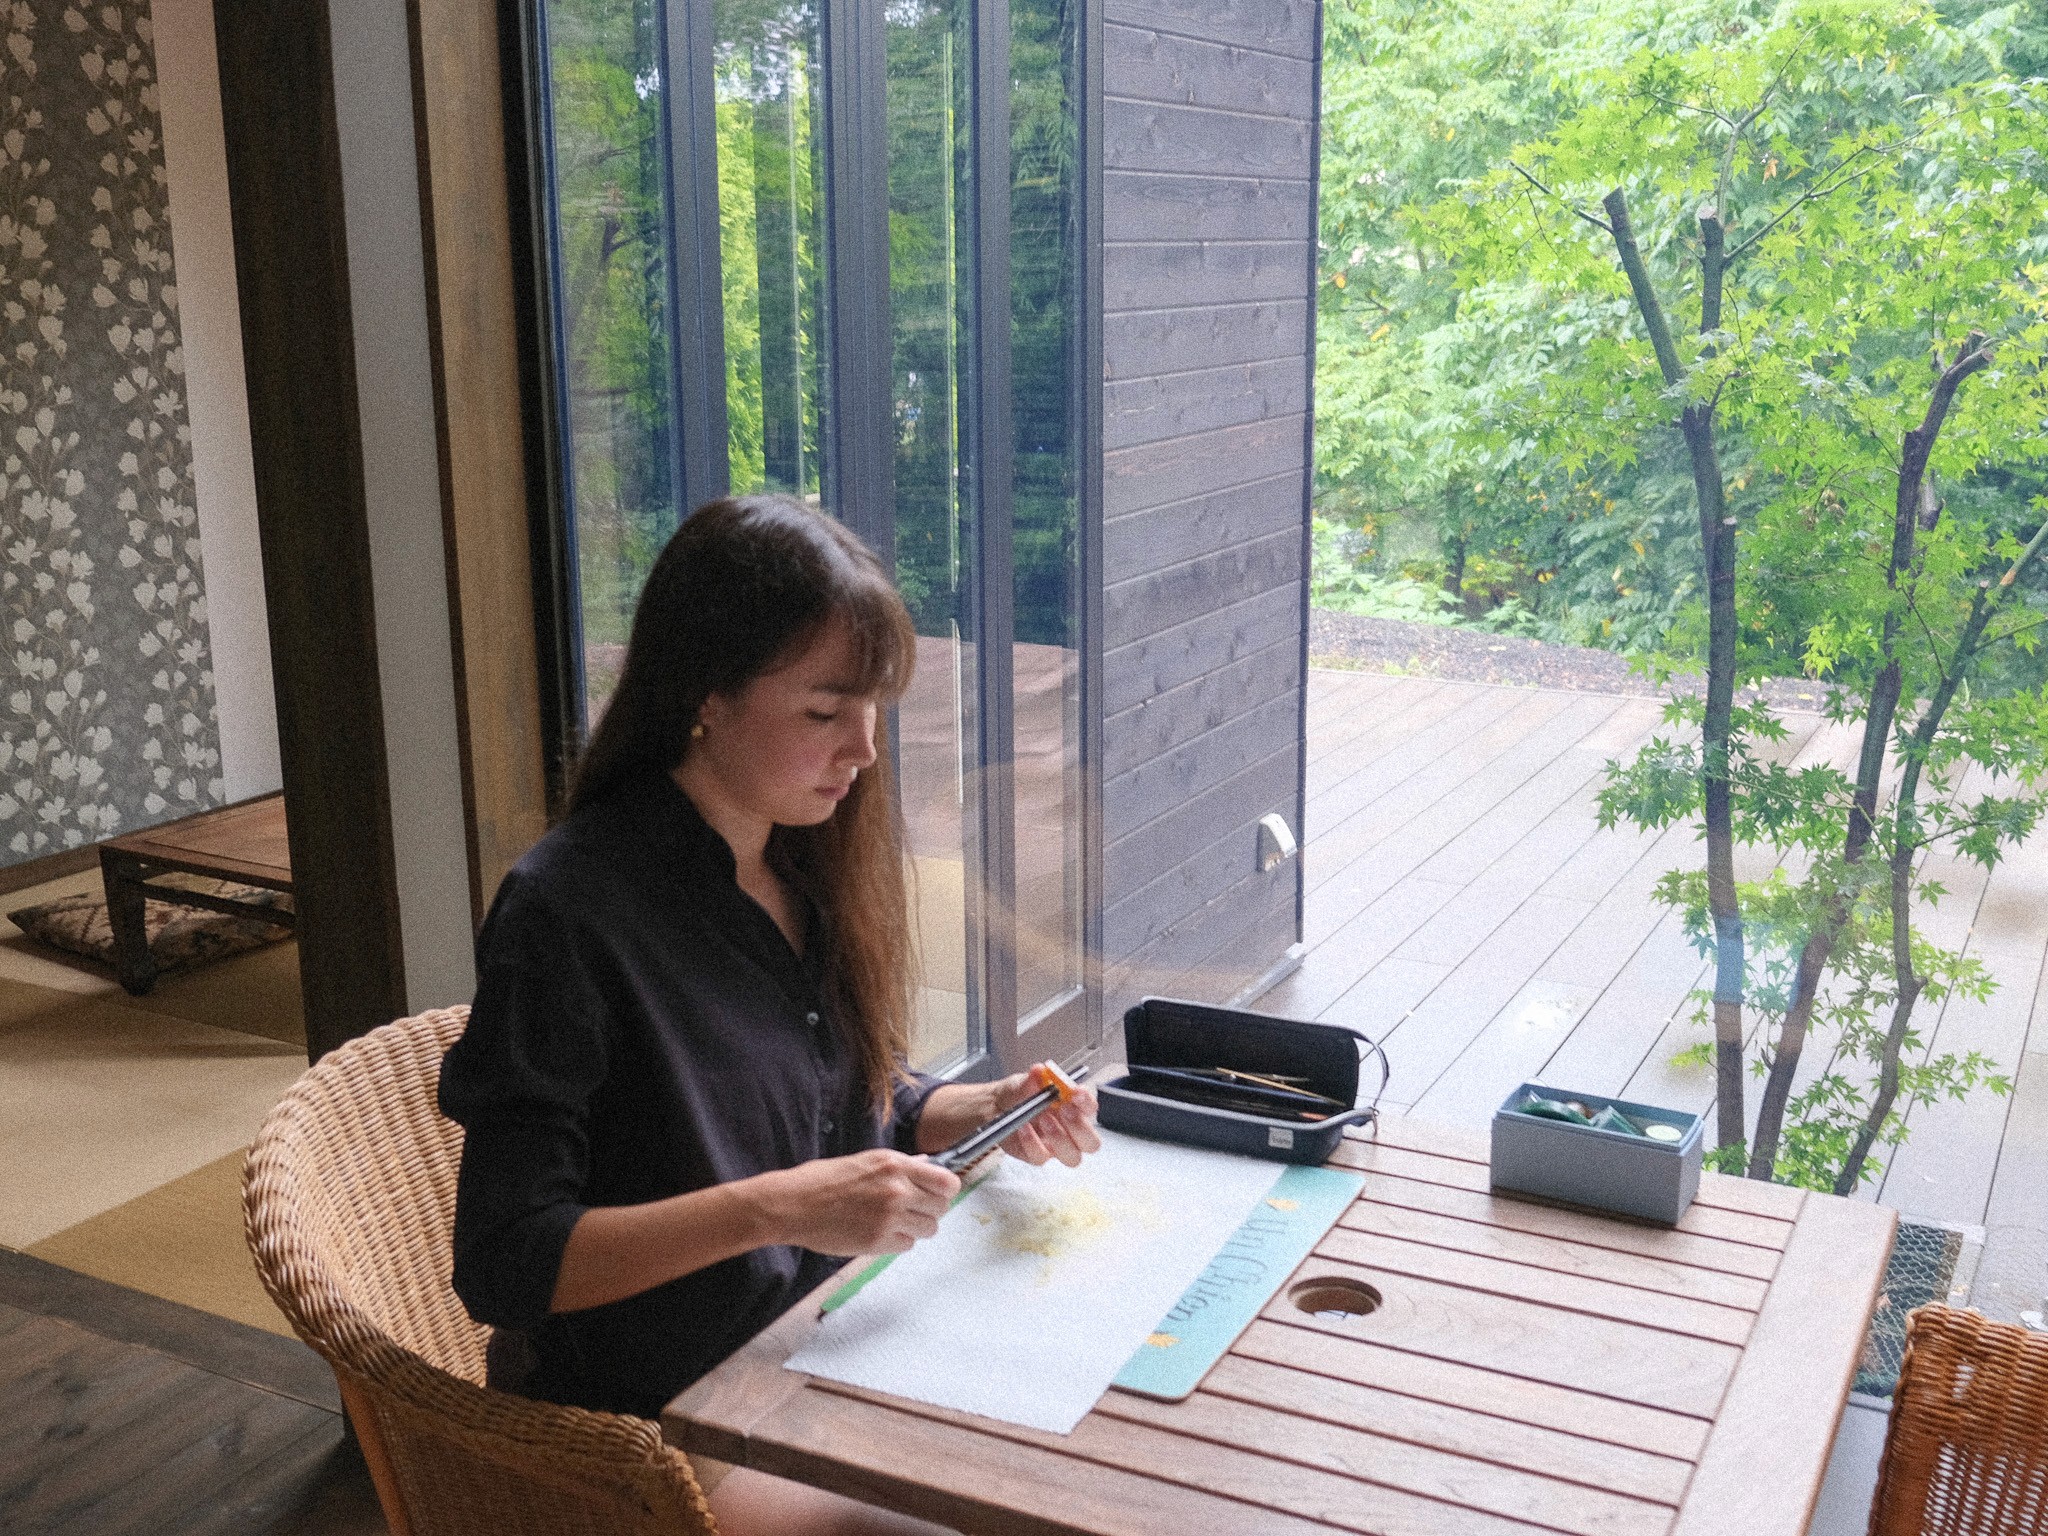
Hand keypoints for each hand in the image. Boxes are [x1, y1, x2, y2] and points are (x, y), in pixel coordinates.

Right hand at [752, 1149, 959, 1256]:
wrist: (793, 1204)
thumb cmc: (824, 1179)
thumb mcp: (866, 1161)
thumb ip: (899, 1166)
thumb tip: (926, 1166)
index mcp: (895, 1164)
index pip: (946, 1182)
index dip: (945, 1190)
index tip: (937, 1194)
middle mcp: (897, 1189)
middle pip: (942, 1208)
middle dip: (930, 1210)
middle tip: (912, 1210)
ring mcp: (889, 1217)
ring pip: (928, 1229)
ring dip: (915, 1228)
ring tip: (893, 1222)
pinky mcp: (878, 1242)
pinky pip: (907, 1246)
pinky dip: (898, 1242)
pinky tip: (879, 1233)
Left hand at [989, 1063, 1100, 1167]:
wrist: (996, 1107)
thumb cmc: (1019, 1094)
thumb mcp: (1024, 1082)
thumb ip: (1032, 1078)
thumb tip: (1039, 1071)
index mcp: (1073, 1108)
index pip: (1090, 1108)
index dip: (1087, 1101)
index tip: (1076, 1093)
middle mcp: (1069, 1131)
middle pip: (1091, 1142)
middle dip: (1080, 1127)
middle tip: (1064, 1110)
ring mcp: (1055, 1147)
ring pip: (1073, 1157)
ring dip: (1059, 1138)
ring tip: (1043, 1120)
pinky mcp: (1037, 1156)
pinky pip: (1041, 1157)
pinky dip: (1031, 1143)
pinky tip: (1023, 1128)